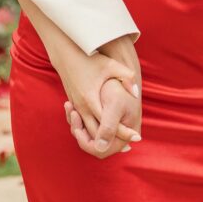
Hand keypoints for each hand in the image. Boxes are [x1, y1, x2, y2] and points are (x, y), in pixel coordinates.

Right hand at [54, 35, 140, 156]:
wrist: (66, 55)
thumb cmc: (90, 59)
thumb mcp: (110, 65)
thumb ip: (125, 77)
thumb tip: (136, 92)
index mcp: (91, 99)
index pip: (107, 123)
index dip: (122, 132)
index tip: (136, 137)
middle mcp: (82, 107)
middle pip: (97, 133)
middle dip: (112, 141)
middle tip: (129, 146)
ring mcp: (76, 108)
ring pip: (88, 132)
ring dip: (102, 139)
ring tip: (120, 144)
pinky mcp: (74, 106)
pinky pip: (83, 126)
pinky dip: (93, 132)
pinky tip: (106, 135)